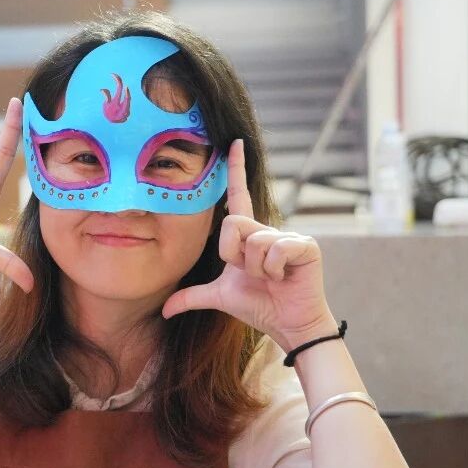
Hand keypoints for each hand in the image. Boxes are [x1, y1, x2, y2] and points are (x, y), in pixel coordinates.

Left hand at [161, 139, 336, 350]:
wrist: (288, 325)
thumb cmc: (260, 306)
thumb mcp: (220, 297)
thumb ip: (192, 297)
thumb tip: (163, 311)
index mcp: (248, 235)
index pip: (238, 196)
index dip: (235, 169)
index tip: (234, 142)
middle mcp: (267, 229)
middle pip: (232, 225)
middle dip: (235, 257)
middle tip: (251, 274)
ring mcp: (288, 236)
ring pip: (253, 242)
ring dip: (256, 270)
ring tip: (271, 279)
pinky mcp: (305, 245)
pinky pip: (274, 249)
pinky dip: (273, 270)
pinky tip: (284, 278)